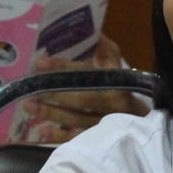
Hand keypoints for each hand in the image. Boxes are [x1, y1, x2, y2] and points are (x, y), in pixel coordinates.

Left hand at [24, 36, 144, 140]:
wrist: (142, 120)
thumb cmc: (124, 88)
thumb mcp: (118, 66)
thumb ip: (106, 50)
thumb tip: (92, 32)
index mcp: (117, 82)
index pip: (87, 72)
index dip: (63, 67)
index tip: (41, 63)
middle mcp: (113, 103)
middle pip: (82, 98)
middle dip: (55, 93)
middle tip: (32, 88)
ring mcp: (107, 123)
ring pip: (78, 119)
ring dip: (52, 113)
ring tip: (29, 106)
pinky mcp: (101, 140)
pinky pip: (79, 139)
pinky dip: (60, 137)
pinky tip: (43, 132)